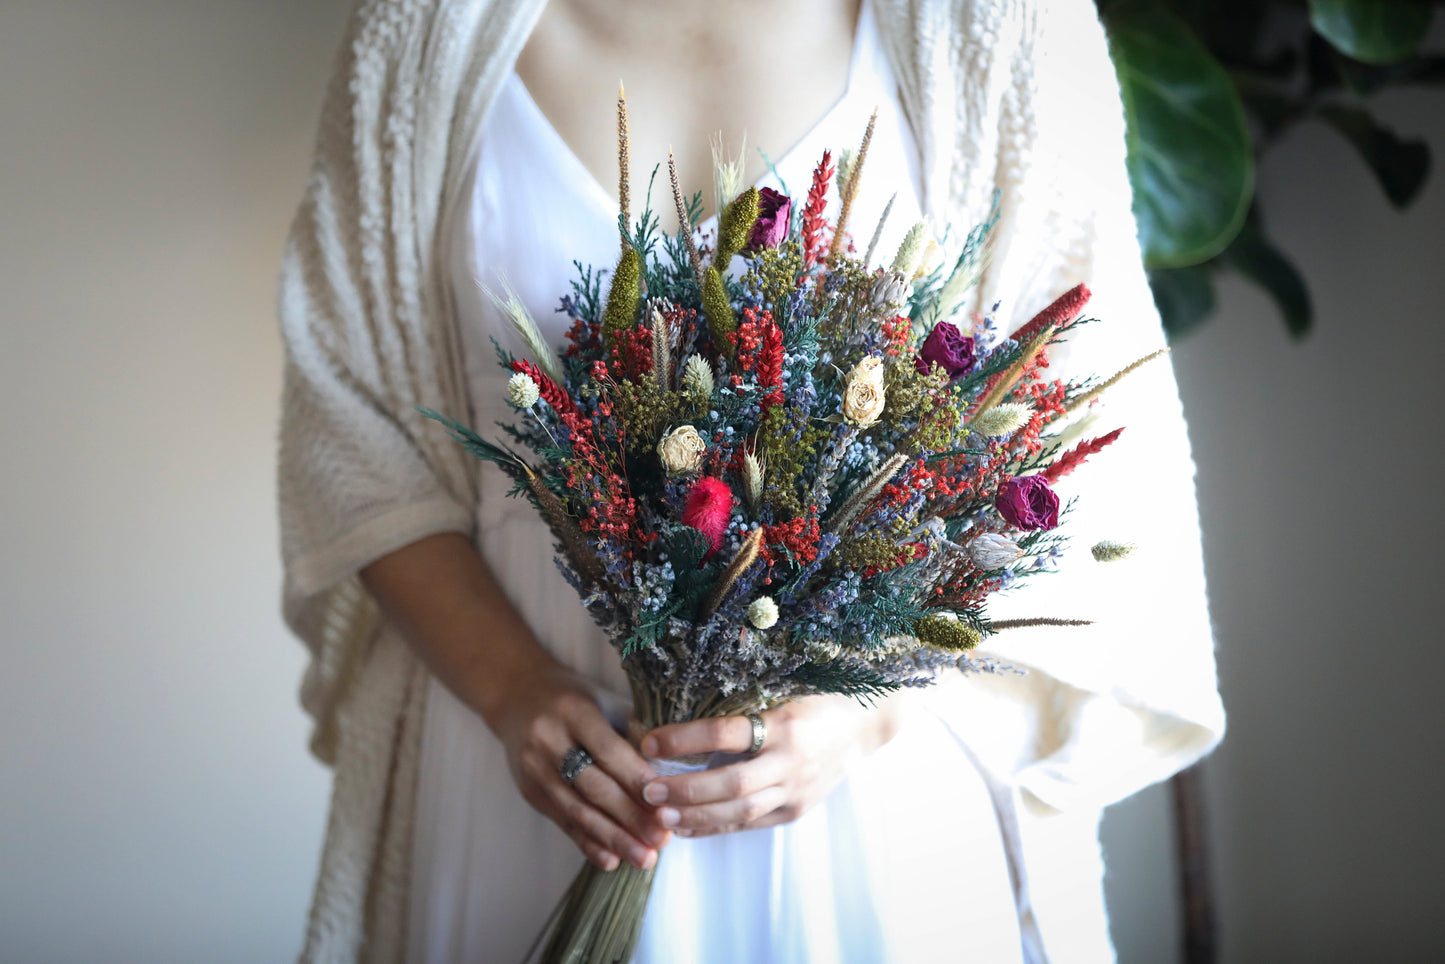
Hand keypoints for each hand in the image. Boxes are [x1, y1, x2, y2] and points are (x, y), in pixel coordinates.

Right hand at [492, 662, 672, 870]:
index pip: (610, 751)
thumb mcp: (604, 702)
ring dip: (614, 839)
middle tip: (663, 839)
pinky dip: (589, 844)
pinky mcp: (530, 792)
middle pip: (594, 787)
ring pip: (578, 811)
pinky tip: (612, 860)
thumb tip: (674, 773)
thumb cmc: (575, 699)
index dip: (638, 781)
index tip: (668, 804)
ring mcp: (534, 770)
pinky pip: (563, 823)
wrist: (519, 697)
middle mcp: (548, 741)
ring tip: (645, 858)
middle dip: (631, 817)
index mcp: (573, 711)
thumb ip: (634, 732)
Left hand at [637, 694, 902, 837]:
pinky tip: (686, 826)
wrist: (862, 725)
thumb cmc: (814, 697)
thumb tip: (679, 692)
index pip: (726, 733)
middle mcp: (792, 761)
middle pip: (731, 782)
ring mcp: (796, 790)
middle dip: (685, 788)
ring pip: (740, 810)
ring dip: (696, 815)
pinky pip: (750, 823)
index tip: (649, 740)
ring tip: (660, 814)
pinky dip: (715, 826)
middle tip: (648, 788)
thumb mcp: (784, 686)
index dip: (684, 739)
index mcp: (786, 723)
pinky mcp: (795, 809)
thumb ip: (742, 695)